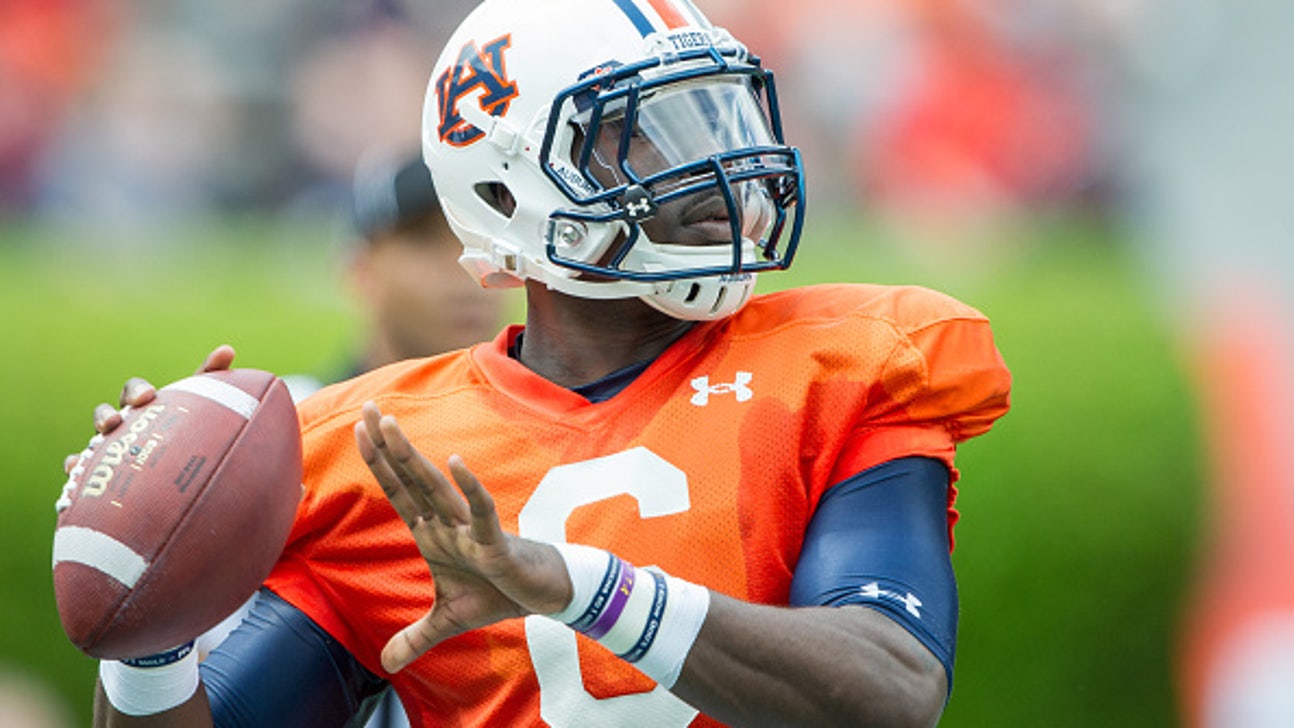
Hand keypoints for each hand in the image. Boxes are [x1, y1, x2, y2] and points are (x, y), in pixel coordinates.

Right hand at [63, 345, 236, 475]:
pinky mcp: (99, 473)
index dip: (138, 392)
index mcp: (147, 409)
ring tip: (100, 448)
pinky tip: (74, 467)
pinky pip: (80, 470)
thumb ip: (214, 381)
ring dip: (91, 445)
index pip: (137, 392)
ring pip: (92, 440)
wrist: (184, 476)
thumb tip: (227, 349)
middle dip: (106, 415)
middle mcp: (124, 426)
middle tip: (116, 423)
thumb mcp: (205, 408)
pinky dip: (75, 466)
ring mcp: (108, 448)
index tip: (147, 397)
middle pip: (107, 413)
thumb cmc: (193, 432)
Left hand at [354, 402, 571, 672]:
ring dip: (412, 458)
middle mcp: (448, 522)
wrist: (545, 595)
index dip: (378, 463)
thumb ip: (416, 636)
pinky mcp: (496, 543)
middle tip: (367, 409)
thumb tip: (386, 664)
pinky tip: (455, 462)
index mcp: (434, 532)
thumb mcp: (448, 620)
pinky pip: (482, 511)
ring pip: (436, 487)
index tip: (359, 429)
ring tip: (391, 427)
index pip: (399, 492)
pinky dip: (469, 488)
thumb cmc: (499, 592)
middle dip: (388, 445)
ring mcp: (470, 529)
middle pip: (411, 479)